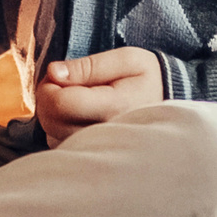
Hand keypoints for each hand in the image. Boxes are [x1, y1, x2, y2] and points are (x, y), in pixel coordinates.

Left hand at [35, 47, 165, 146]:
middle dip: (46, 97)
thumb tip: (53, 72)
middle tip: (61, 82)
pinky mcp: (94, 156)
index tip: (57, 75)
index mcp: (115, 107)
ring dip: (51, 113)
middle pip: (52, 121)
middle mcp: (107, 135)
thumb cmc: (148, 78)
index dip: (48, 85)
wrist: (170, 103)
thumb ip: (88, 66)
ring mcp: (101, 150)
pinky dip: (57, 128)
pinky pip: (59, 145)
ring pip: (52, 135)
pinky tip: (73, 114)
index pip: (61, 103)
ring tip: (70, 97)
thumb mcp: (126, 60)